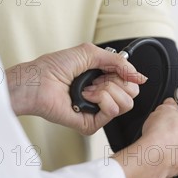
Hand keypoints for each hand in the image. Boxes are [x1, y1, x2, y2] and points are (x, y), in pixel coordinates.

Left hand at [6, 43, 146, 134]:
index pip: (130, 81)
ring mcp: (97, 111)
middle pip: (132, 93)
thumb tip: (140, 76)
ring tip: (89, 87)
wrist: (37, 82)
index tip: (108, 69)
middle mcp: (102, 96)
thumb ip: (118, 61)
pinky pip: (113, 112)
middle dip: (117, 81)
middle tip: (97, 78)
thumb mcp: (90, 53)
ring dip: (108, 90)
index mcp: (103, 80)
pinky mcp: (92, 124)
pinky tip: (86, 95)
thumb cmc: (54, 67)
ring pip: (126, 103)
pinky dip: (102, 98)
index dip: (124, 72)